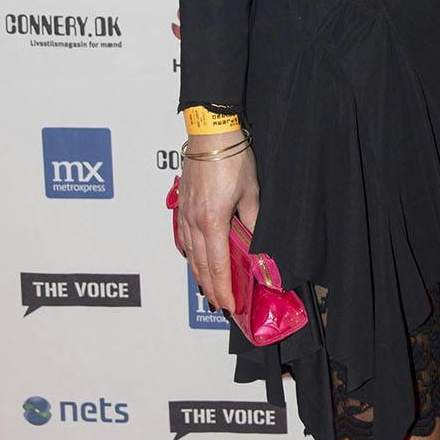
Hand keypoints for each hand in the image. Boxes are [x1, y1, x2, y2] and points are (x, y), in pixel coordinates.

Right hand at [176, 144, 258, 314]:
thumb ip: (252, 222)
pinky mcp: (182, 204)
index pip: (217, 266)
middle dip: (210, 288)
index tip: (229, 304)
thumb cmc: (232, 158)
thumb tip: (256, 246)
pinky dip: (189, 254)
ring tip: (206, 289)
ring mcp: (185, 213)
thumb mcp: (252, 193)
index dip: (223, 288)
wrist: (210, 134)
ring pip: (190, 253)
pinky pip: (183, 237)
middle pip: (200, 265)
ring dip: (198, 274)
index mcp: (212, 222)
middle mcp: (194, 222)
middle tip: (218, 305)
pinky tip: (193, 259)